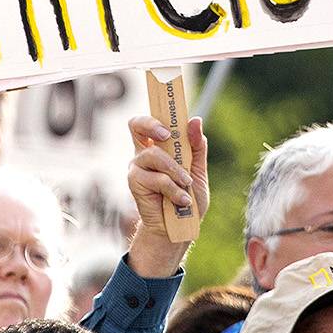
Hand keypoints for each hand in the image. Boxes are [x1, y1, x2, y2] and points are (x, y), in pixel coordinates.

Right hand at [125, 115, 210, 277]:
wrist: (179, 230)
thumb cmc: (187, 200)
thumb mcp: (197, 171)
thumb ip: (196, 147)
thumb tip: (195, 120)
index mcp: (158, 147)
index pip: (151, 120)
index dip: (156, 109)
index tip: (171, 103)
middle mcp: (144, 153)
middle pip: (136, 124)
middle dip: (152, 124)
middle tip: (168, 134)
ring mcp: (137, 167)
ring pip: (154, 154)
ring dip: (175, 170)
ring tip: (187, 186)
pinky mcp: (134, 183)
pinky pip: (156, 178)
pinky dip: (173, 189)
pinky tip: (182, 200)